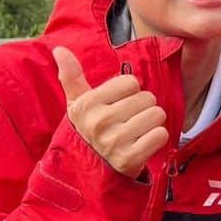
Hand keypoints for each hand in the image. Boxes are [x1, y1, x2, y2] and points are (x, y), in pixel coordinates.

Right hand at [54, 46, 168, 178]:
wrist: (90, 171)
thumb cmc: (89, 130)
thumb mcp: (78, 104)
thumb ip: (72, 76)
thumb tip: (59, 49)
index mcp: (86, 104)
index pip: (131, 82)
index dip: (130, 92)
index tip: (118, 105)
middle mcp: (98, 122)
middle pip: (147, 98)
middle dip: (143, 108)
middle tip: (129, 121)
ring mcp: (114, 142)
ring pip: (157, 114)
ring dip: (152, 123)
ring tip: (136, 132)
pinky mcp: (130, 159)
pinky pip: (161, 135)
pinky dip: (157, 138)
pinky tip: (142, 144)